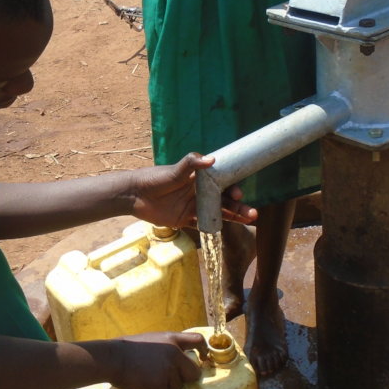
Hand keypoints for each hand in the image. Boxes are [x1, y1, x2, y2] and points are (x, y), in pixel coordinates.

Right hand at [108, 332, 206, 388]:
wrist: (112, 358)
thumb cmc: (127, 348)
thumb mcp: (151, 340)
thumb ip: (167, 346)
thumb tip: (178, 358)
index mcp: (171, 339)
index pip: (198, 340)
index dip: (205, 350)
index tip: (204, 358)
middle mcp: (174, 353)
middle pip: (194, 372)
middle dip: (185, 378)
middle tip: (170, 379)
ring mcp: (167, 369)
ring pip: (177, 386)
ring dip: (165, 386)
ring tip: (148, 377)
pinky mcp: (159, 383)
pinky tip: (143, 384)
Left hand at [128, 153, 257, 228]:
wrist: (135, 195)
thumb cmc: (154, 178)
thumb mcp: (174, 170)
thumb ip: (191, 163)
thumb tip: (212, 159)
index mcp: (198, 178)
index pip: (222, 183)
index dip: (232, 188)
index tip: (238, 194)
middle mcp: (199, 192)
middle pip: (224, 200)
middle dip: (239, 206)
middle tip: (253, 213)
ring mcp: (193, 206)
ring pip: (218, 213)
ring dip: (233, 216)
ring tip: (249, 220)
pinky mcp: (184, 219)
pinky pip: (203, 224)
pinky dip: (214, 226)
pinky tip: (226, 229)